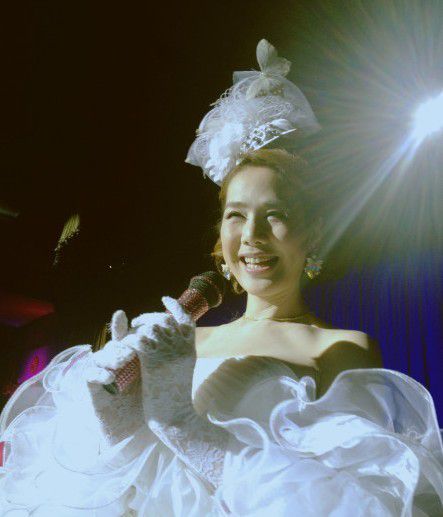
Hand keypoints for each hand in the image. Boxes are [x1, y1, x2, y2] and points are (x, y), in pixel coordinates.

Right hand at [85, 309, 145, 445]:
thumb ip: (157, 356)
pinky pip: (88, 375)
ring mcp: (103, 375)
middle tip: (132, 349)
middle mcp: (115, 364)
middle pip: (112, 345)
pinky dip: (98, 373)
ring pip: (98, 357)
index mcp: (130, 358)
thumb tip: (166, 332)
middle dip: (121, 344)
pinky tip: (111, 377)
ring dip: (110, 356)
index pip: (124, 337)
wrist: (139, 433)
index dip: (120, 326)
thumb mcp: (156, 377)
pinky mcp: (93, 390)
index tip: (122, 317)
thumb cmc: (150, 403)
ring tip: (124, 360)